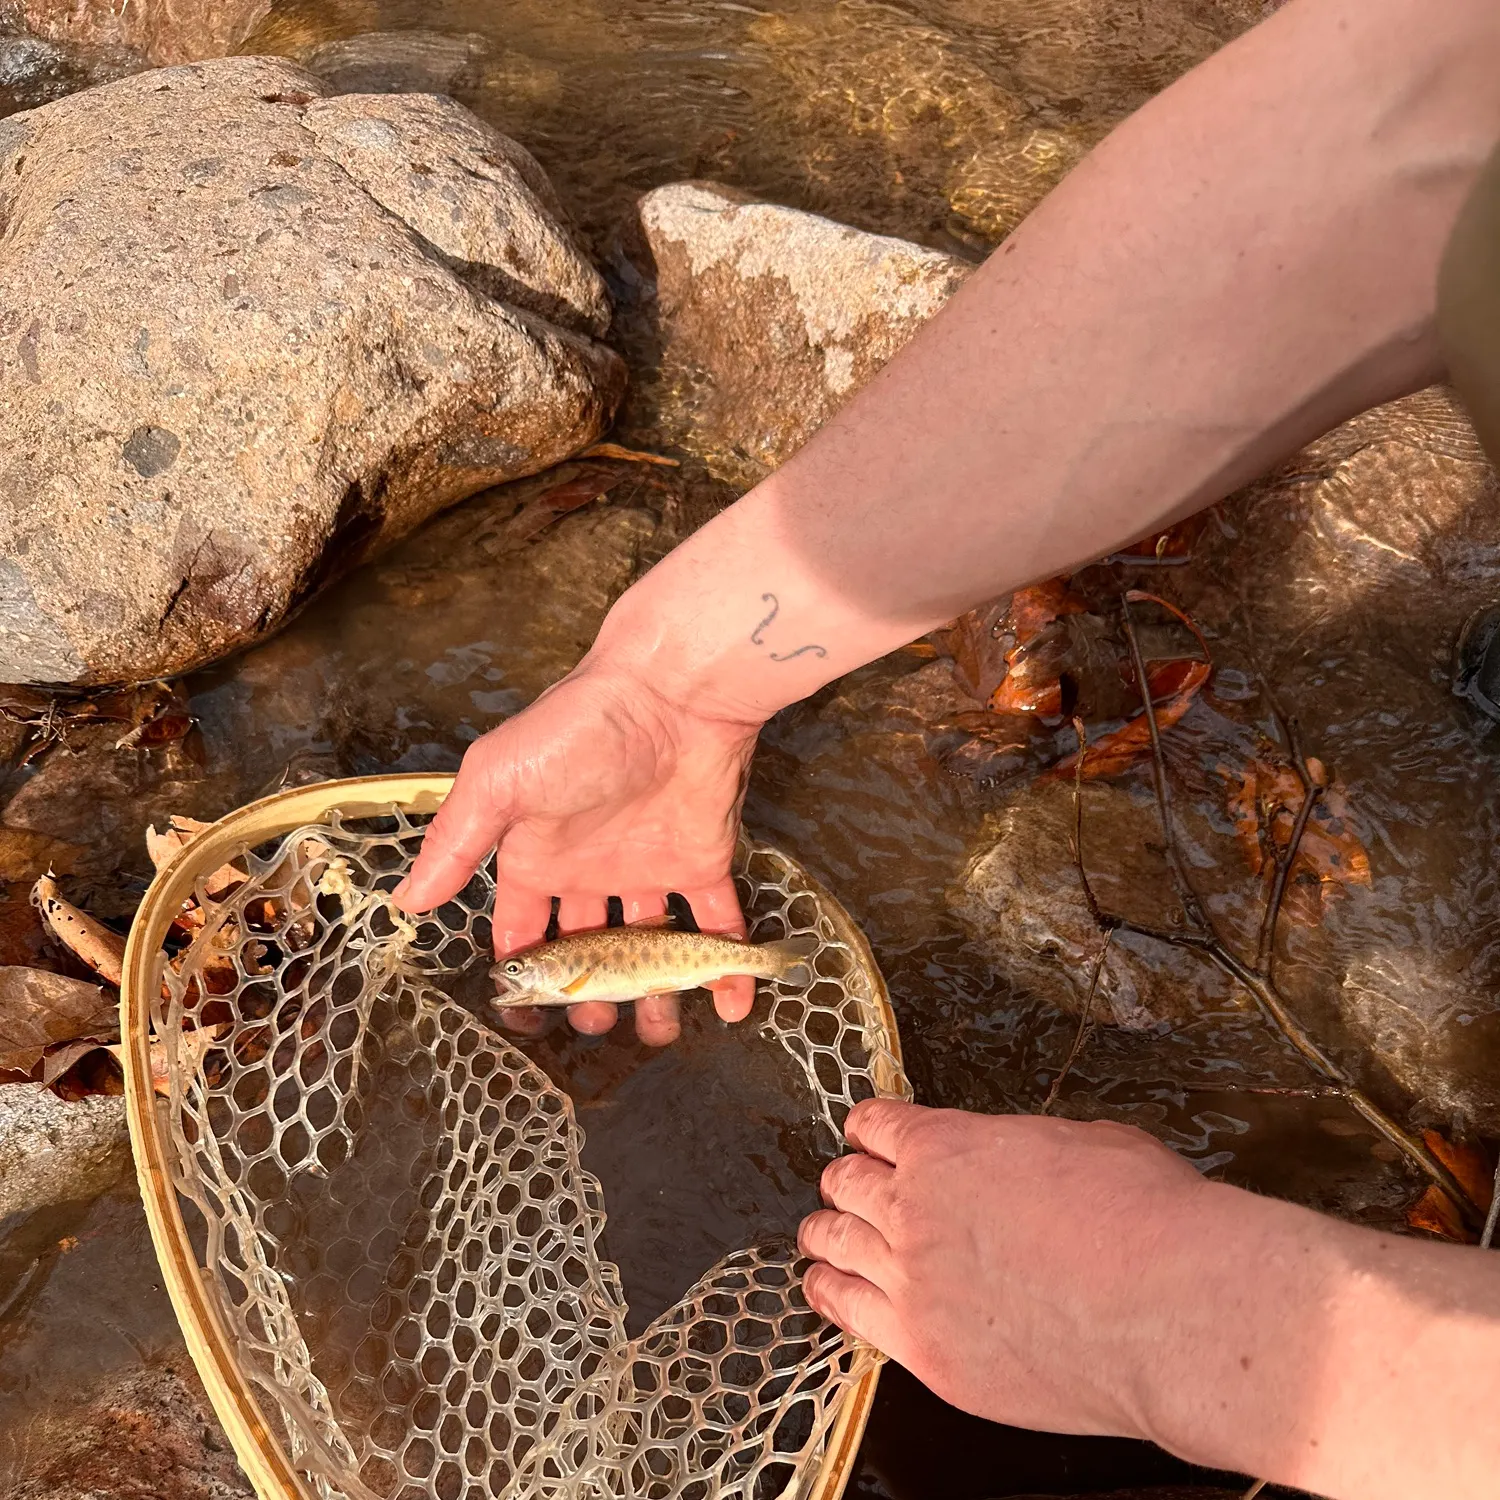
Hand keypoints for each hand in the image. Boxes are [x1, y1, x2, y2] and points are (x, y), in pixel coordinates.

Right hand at [395, 658, 762, 1044]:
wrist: (670, 694)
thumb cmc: (576, 731)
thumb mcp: (498, 783)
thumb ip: (455, 844)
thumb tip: (406, 902)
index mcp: (537, 856)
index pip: (523, 931)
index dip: (525, 974)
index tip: (525, 1020)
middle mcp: (590, 869)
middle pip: (589, 949)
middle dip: (591, 993)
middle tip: (596, 1023)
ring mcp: (648, 868)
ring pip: (651, 949)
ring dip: (657, 995)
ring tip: (659, 1034)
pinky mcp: (702, 862)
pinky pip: (718, 927)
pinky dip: (728, 967)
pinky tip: (733, 1006)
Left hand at [797, 1100, 1206, 1437]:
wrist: (1171, 1311)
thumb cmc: (1146, 1221)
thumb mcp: (1083, 1143)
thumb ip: (1023, 1151)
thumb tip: (1023, 1163)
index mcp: (947, 1146)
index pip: (876, 1125)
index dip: (872, 1129)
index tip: (870, 1137)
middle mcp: (913, 1209)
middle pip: (844, 1183)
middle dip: (846, 1181)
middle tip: (848, 1189)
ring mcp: (912, 1284)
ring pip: (833, 1245)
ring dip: (826, 1236)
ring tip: (821, 1238)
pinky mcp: (926, 1353)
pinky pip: (849, 1317)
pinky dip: (832, 1297)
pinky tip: (827, 1292)